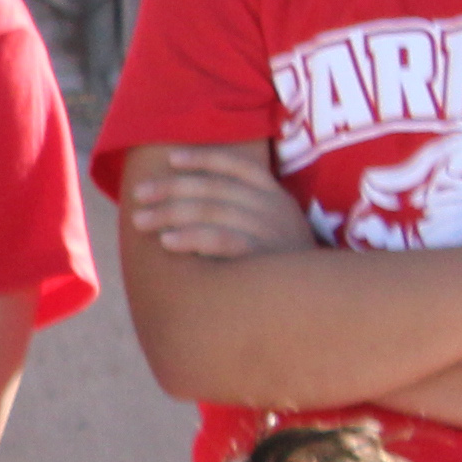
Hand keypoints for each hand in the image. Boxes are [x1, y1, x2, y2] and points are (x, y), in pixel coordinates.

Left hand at [117, 144, 320, 262]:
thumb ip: (242, 213)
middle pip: (214, 189)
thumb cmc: (285, 267)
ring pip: (212, 212)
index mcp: (277, 196)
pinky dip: (191, 238)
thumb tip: (187, 204)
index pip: (238, 167)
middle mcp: (274, 208)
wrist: (322, 303)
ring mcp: (270, 232)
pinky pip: (222, 241)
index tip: (170, 159)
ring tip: (140, 220)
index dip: (204, 159)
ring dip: (170, 213)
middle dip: (171, 189)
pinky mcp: (263, 258)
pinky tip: (166, 242)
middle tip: (138, 195)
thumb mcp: (275, 230)